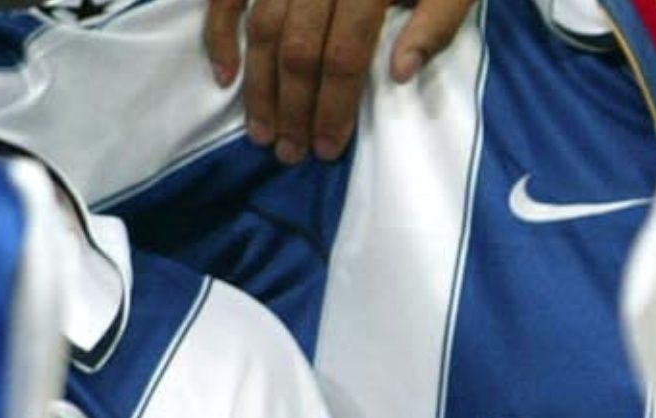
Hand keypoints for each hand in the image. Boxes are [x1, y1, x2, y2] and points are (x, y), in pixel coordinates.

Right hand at [208, 0, 472, 162]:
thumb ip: (435, 25)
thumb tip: (400, 75)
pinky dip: (219, 32)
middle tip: (289, 153)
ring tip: (262, 133)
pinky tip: (225, 77)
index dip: (334, 106)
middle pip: (298, 49)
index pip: (345, 55)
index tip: (326, 148)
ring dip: (259, 85)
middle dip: (293, 108)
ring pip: (262, 28)